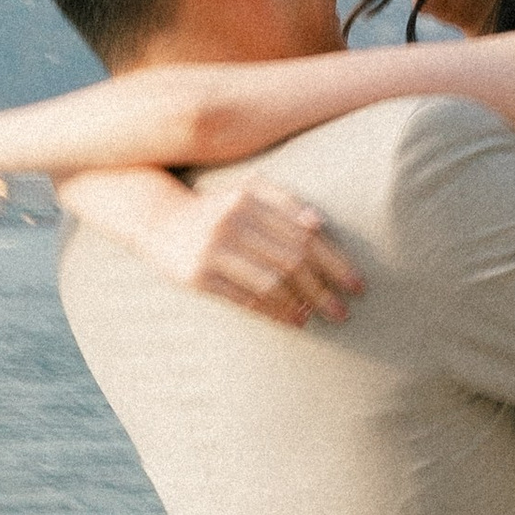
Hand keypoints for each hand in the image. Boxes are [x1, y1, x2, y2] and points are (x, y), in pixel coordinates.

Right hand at [151, 178, 364, 327]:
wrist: (157, 218)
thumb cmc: (214, 209)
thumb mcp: (246, 194)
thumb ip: (283, 203)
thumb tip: (318, 224)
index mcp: (251, 198)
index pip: (304, 235)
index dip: (336, 262)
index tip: (357, 285)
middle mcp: (233, 221)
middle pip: (292, 261)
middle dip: (323, 289)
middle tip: (343, 311)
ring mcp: (214, 250)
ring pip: (270, 282)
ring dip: (299, 303)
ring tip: (318, 317)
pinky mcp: (198, 276)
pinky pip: (244, 299)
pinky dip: (273, 313)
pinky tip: (292, 321)